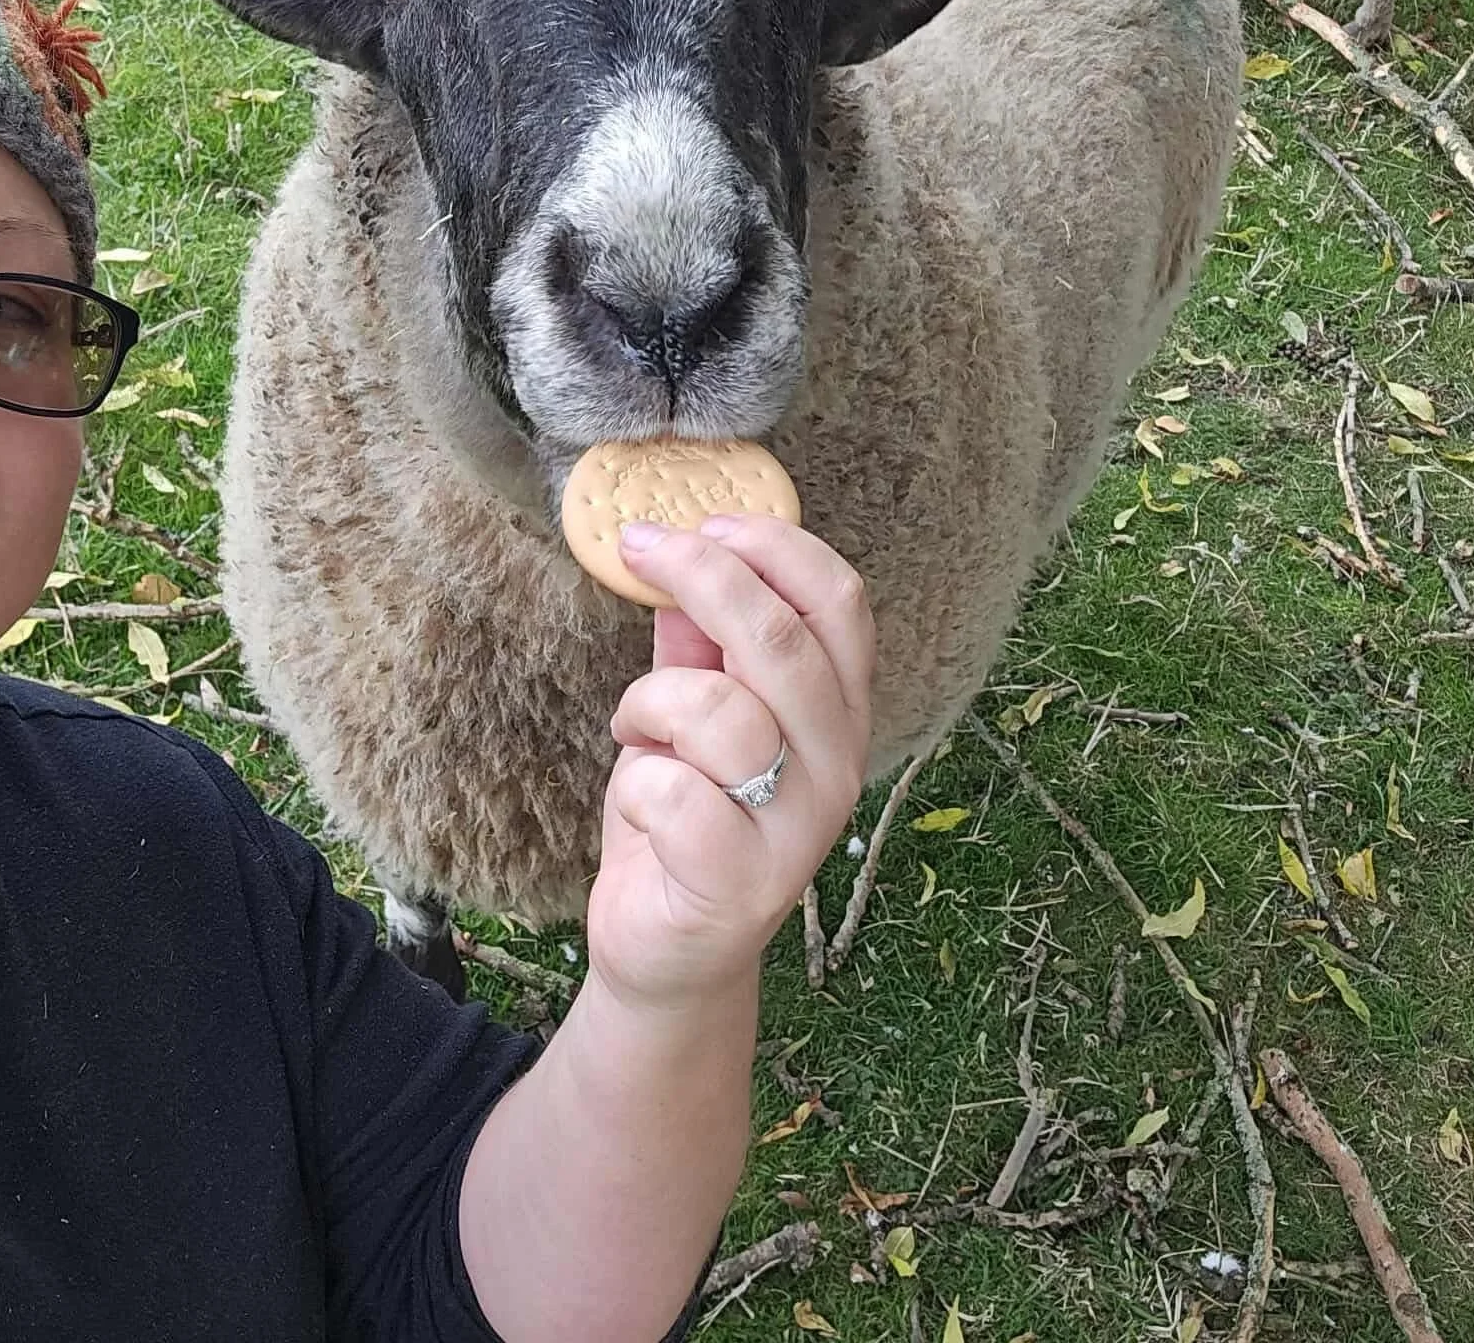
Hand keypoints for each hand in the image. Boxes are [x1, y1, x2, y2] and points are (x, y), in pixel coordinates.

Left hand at [582, 514, 874, 1013]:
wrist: (668, 953)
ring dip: (652, 701)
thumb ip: (695, 641)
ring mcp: (796, 829)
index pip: (841, 604)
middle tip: (642, 545)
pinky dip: (633, 784)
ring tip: (635, 728)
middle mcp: (835, 765)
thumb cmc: (683, 820)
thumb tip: (676, 548)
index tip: (704, 520)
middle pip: (785, 642)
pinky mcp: (739, 883)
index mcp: (837, 711)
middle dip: (706, 575)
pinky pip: (672, 792)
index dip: (775, 548)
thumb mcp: (688, 716)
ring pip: (722, 714)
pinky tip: (637, 807)